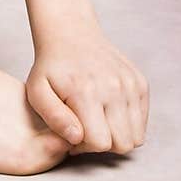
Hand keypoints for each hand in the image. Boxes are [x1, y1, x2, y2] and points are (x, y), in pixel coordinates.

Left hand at [25, 22, 148, 155]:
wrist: (70, 34)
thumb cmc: (51, 67)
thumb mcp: (37, 91)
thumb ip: (54, 118)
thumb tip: (77, 138)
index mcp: (87, 92)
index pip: (100, 143)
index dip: (84, 146)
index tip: (73, 133)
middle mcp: (114, 87)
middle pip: (123, 144)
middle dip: (104, 145)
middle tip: (86, 129)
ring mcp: (131, 84)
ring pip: (136, 136)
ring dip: (118, 136)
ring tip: (97, 122)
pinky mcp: (140, 83)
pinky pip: (142, 121)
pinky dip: (128, 123)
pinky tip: (108, 111)